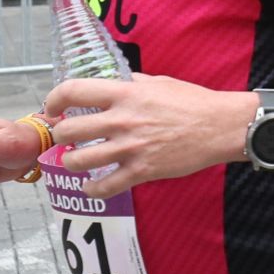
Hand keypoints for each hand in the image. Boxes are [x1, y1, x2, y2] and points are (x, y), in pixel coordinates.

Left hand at [44, 75, 252, 197]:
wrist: (221, 126)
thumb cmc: (195, 102)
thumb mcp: (161, 83)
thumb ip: (135, 84)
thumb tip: (121, 83)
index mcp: (125, 94)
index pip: (73, 91)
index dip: (53, 99)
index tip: (52, 108)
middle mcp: (122, 120)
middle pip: (68, 130)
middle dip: (61, 135)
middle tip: (67, 137)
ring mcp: (131, 148)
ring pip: (79, 161)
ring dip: (72, 162)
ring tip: (77, 160)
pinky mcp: (142, 171)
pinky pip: (105, 187)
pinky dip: (93, 190)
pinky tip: (92, 187)